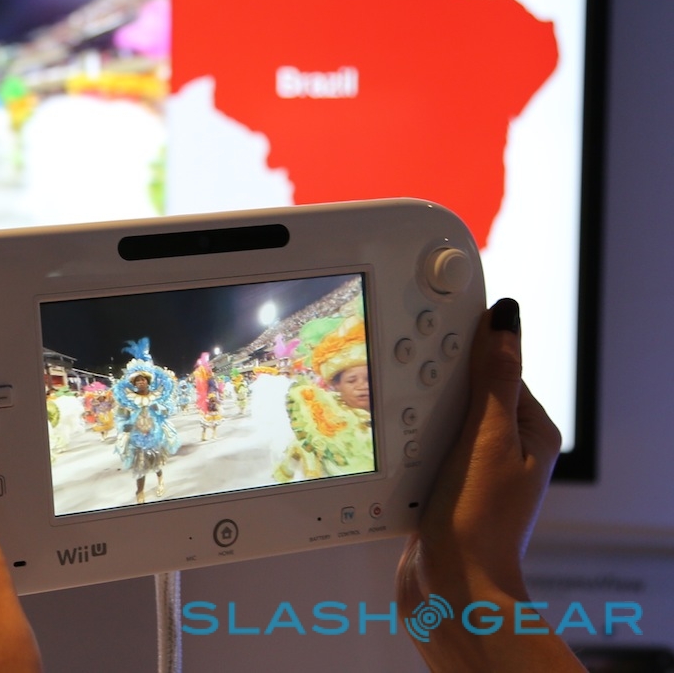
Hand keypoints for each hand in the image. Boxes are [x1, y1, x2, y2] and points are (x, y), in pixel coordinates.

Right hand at [396, 298, 580, 667]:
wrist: (448, 590)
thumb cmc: (478, 523)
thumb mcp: (488, 437)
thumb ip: (494, 377)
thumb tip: (504, 319)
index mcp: (530, 432)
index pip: (495, 367)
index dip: (461, 350)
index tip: (427, 332)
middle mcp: (503, 450)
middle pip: (459, 392)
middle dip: (427, 387)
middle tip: (397, 379)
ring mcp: (469, 471)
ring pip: (431, 420)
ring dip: (406, 419)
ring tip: (387, 419)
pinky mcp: (439, 489)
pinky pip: (414, 450)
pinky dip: (397, 447)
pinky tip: (381, 449)